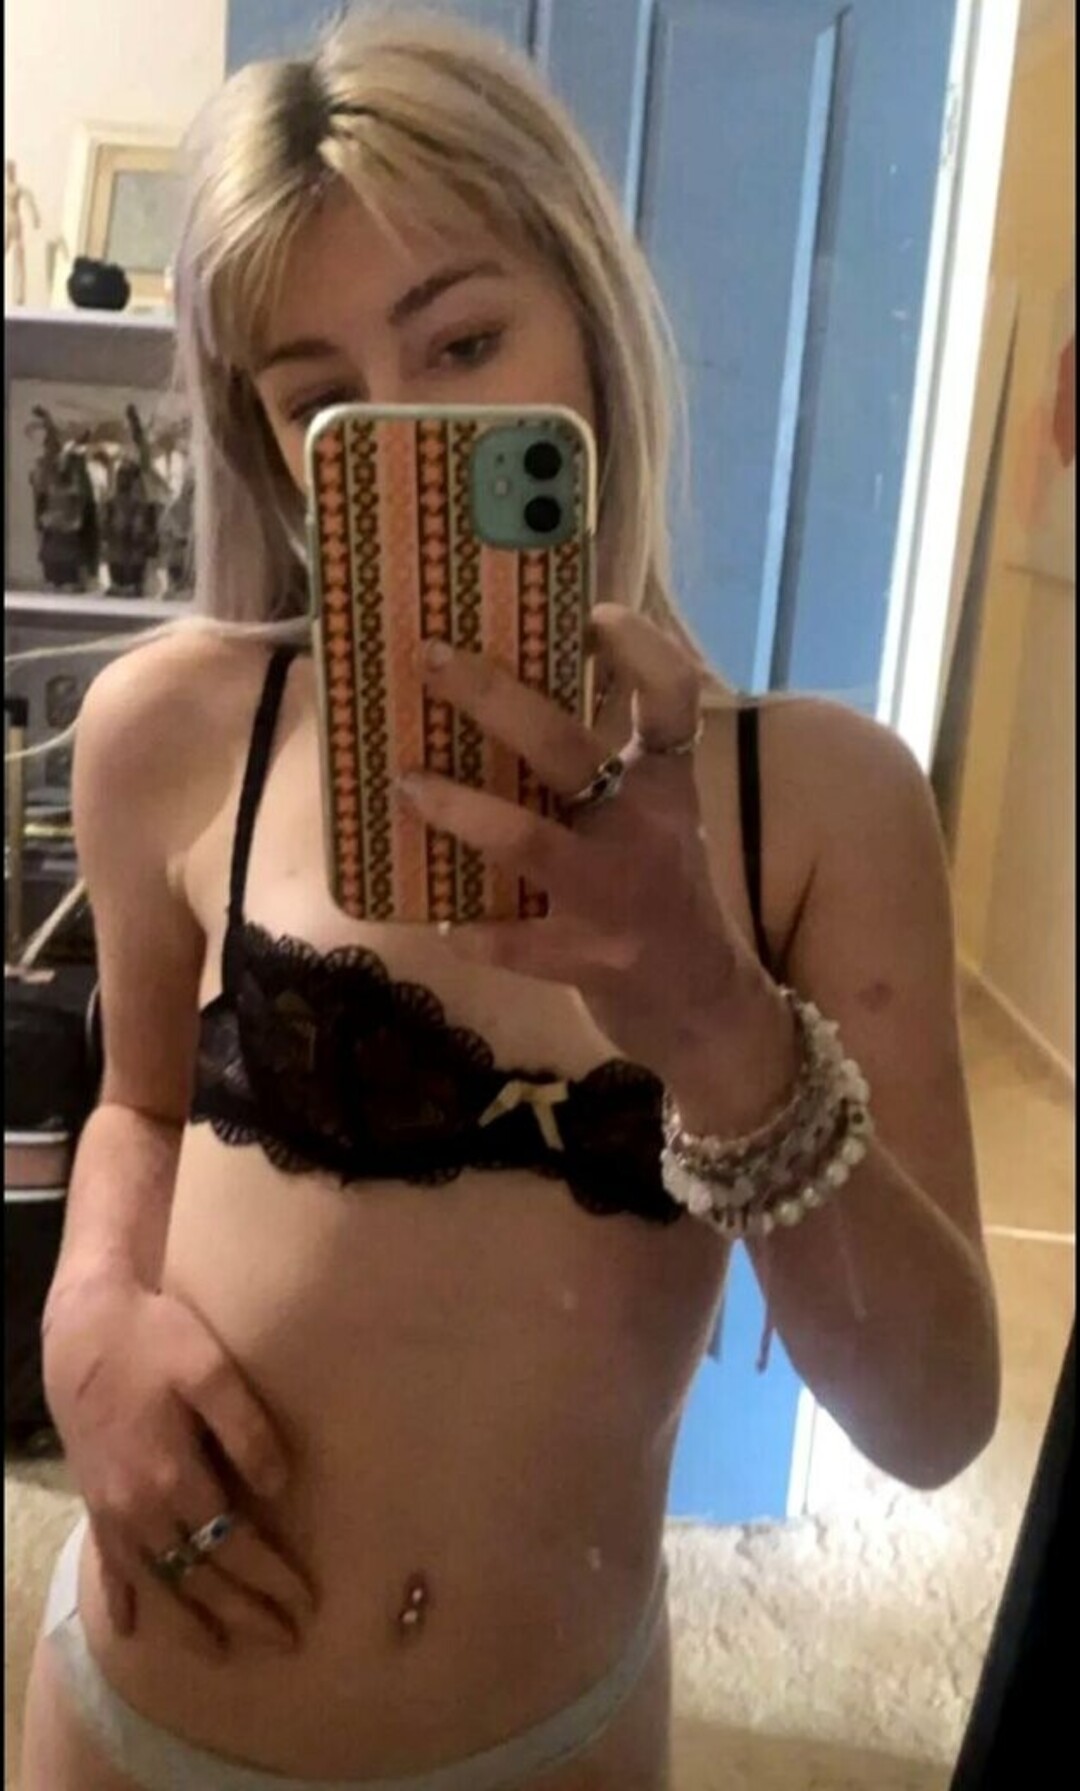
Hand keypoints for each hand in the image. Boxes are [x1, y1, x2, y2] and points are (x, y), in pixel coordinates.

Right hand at [43, 1276, 315, 1655]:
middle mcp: (141, 1509)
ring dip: (191, 1622)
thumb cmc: (156, 1340)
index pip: (235, 1547)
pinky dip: (124, 1601)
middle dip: (245, 1614)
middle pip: (200, 1577)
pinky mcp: (95, 1502)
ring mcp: (113, 1511)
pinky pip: (110, 1567)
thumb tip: (279, 1486)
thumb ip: (246, 1429)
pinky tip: (133, 1628)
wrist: (86, 1328)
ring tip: (223, 1652)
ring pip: (157, 1584)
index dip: (272, 1579)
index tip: (307, 1601)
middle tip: (286, 1642)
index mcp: (176, 1478)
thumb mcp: (211, 1370)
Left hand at [397, 604, 742, 1078]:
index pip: (672, 698)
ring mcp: (616, 896)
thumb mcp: (653, 821)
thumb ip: (604, 766)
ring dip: (461, 809)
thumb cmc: (660, 896)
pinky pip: (514, 940)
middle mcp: (643, 828)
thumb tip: (507, 697)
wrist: (705, 1007)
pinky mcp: (592, 959)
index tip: (592, 616)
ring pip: (528, 841)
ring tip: (405, 783)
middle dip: (492, 697)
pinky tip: (445, 923)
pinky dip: (475, 932)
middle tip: (429, 656)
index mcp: (663, 786)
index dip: (640, 648)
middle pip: (566, 747)